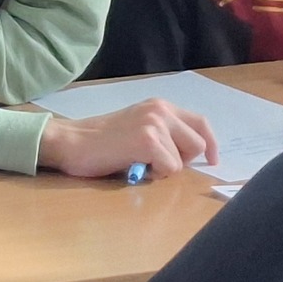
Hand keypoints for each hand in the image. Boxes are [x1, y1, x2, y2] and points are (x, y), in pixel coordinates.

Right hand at [38, 99, 217, 178]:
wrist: (71, 142)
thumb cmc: (101, 142)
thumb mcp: (138, 129)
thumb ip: (164, 135)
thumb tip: (189, 156)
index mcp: (160, 106)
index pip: (200, 123)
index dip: (211, 144)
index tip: (212, 160)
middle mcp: (161, 110)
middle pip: (198, 143)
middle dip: (183, 160)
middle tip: (157, 165)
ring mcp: (154, 124)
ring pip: (183, 159)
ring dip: (165, 169)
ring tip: (139, 164)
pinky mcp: (147, 140)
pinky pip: (169, 167)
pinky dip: (155, 174)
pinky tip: (135, 167)